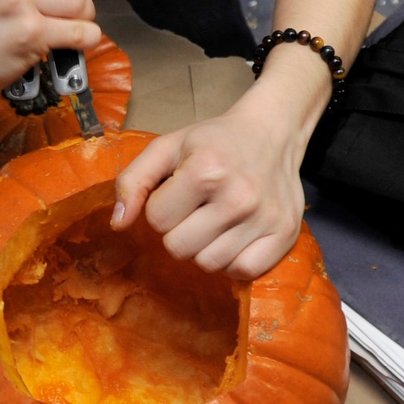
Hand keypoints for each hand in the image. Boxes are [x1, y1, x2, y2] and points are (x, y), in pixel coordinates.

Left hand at [111, 89, 307, 279]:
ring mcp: (265, 218)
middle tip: (195, 208)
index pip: (157, 220)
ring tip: (214, 220)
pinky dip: (232, 260)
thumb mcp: (167, 147)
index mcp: (206, 170)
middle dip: (179, 230)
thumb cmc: (214, 141)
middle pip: (179, 247)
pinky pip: (243, 271)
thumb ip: (134, 180)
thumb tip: (118, 224)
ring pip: (209, 264)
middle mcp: (238, 197)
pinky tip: (233, 236)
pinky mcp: (285, 235)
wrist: (272, 132)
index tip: (178, 191)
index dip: (161, 207)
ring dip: (204, 247)